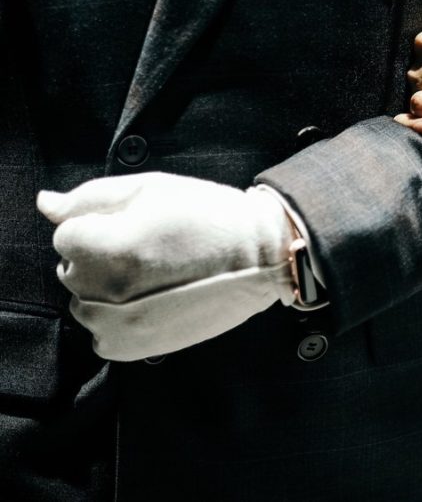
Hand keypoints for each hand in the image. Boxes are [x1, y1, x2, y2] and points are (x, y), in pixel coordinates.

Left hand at [37, 173, 296, 360]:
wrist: (261, 258)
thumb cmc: (209, 216)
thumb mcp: (151, 189)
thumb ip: (91, 196)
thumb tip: (46, 204)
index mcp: (106, 246)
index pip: (66, 236)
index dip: (101, 225)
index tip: (139, 226)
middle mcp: (104, 289)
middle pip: (71, 269)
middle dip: (99, 257)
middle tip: (149, 250)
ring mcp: (116, 323)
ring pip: (83, 303)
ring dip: (106, 290)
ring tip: (153, 277)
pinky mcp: (131, 347)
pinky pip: (99, 336)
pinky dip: (117, 321)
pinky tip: (150, 303)